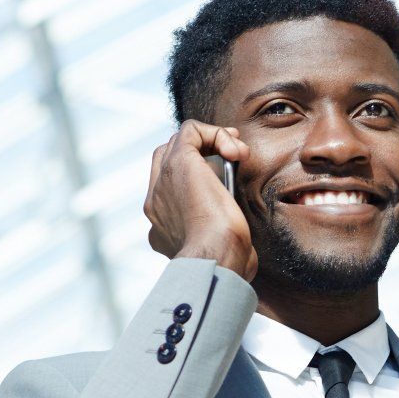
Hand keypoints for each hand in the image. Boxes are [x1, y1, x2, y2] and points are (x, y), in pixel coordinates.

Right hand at [145, 120, 254, 278]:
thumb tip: (242, 249)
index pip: (169, 190)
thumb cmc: (225, 265)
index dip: (195, 177)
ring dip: (211, 140)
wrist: (216, 258)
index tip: (223, 180)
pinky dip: (214, 133)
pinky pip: (190, 132)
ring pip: (178, 143)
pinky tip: (235, 149)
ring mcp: (163, 181)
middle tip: (231, 156)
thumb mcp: (221, 256)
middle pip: (166, 161)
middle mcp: (156, 203)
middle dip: (199, 152)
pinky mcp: (179, 163)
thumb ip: (223, 247)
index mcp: (162, 227)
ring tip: (237, 151)